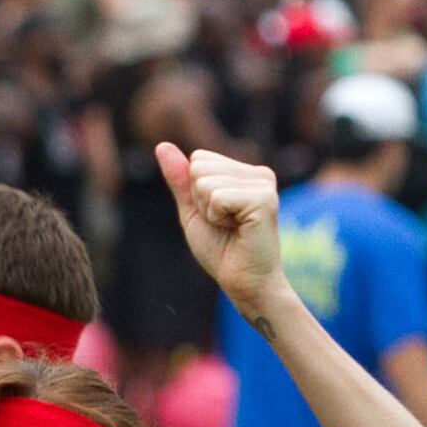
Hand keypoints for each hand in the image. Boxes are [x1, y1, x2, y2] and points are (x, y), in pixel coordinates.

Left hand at [155, 140, 284, 315]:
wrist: (243, 281)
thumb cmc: (220, 249)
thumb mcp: (192, 210)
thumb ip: (180, 179)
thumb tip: (162, 145)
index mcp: (245, 171)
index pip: (198, 159)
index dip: (195, 192)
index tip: (216, 214)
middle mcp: (259, 173)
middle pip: (199, 167)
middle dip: (200, 200)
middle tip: (223, 222)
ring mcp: (264, 184)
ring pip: (205, 182)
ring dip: (208, 211)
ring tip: (232, 226)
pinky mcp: (265, 199)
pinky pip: (217, 197)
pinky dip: (217, 217)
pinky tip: (238, 229)